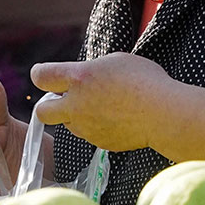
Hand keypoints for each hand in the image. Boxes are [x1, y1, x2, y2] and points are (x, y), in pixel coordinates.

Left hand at [30, 52, 180, 150]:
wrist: (164, 113)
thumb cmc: (145, 80)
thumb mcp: (115, 62)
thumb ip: (90, 71)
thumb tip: (81, 79)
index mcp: (79, 78)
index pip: (40, 76)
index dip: (40, 74)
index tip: (46, 75)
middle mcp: (76, 105)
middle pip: (41, 112)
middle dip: (47, 106)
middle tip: (63, 100)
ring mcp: (86, 127)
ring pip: (68, 124)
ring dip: (76, 116)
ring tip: (102, 107)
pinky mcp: (98, 142)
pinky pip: (89, 134)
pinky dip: (97, 128)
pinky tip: (116, 119)